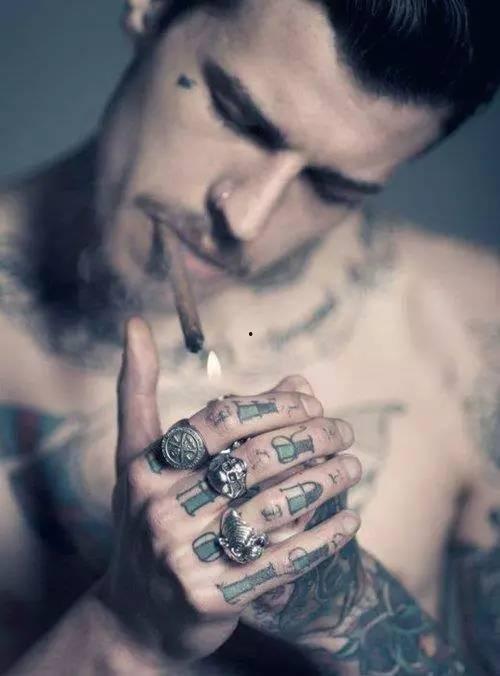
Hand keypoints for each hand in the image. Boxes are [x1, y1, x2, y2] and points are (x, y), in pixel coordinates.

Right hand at [98, 317, 360, 666]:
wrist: (135, 614)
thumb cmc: (144, 518)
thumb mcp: (137, 456)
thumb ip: (140, 391)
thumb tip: (136, 324)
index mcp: (146, 469)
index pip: (220, 420)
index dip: (272, 405)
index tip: (311, 400)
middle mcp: (161, 512)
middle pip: (254, 459)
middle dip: (310, 438)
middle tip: (343, 429)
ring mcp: (185, 560)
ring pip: (275, 507)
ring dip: (326, 481)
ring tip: (354, 464)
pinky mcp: (215, 600)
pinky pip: (283, 562)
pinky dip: (324, 538)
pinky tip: (351, 517)